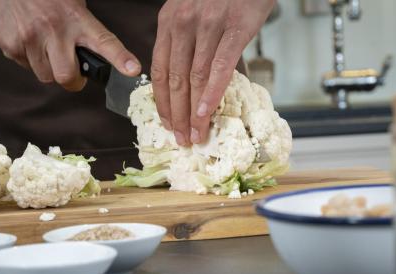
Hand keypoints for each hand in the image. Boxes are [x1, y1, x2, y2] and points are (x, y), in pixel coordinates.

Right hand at [0, 0, 140, 90]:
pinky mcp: (12, 45)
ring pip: (46, 76)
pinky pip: (27, 68)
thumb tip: (99, 59)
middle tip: (73, 73)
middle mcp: (54, 29)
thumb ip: (85, 30)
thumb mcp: (72, 4)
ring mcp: (31, 38)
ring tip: (46, 48)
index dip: (120, 58)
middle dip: (72, 81)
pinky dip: (30, 60)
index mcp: (77, 18)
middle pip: (67, 77)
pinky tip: (29, 41)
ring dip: (50, 69)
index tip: (133, 70)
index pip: (104, 41)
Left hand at [152, 0, 274, 145]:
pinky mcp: (234, 27)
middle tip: (181, 139)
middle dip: (176, 115)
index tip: (166, 124)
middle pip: (176, 79)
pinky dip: (212, 94)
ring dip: (193, 113)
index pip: (160, 71)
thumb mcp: (196, 10)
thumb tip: (199, 83)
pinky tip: (206, 113)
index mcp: (169, 22)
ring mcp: (208, 25)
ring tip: (196, 135)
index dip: (163, 102)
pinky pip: (220, 67)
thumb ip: (193, 43)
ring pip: (195, 78)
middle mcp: (183, 24)